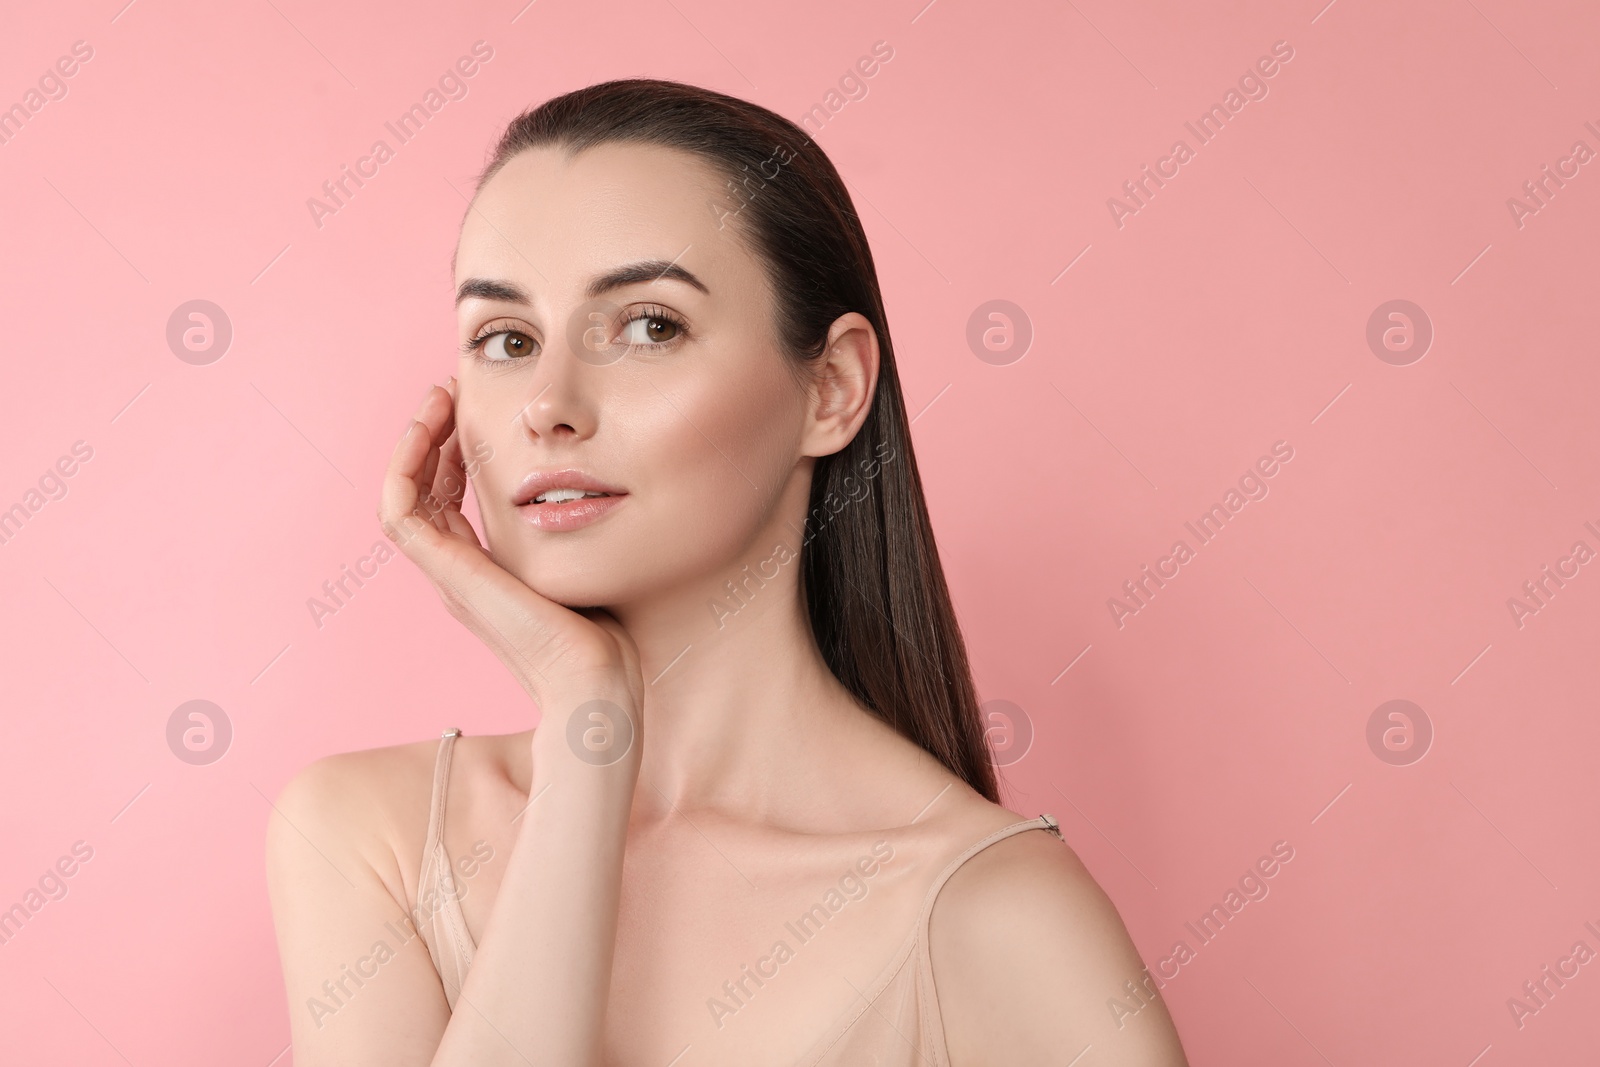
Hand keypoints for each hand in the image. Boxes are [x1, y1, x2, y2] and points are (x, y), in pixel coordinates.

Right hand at [377, 380, 644, 740]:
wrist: (596, 681)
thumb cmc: (606, 635)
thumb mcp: (585, 563)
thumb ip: (574, 530)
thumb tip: (595, 486)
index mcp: (484, 572)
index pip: (447, 498)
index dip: (453, 449)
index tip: (474, 405)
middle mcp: (458, 573)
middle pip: (420, 490)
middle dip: (431, 435)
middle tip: (449, 388)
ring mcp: (449, 575)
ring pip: (402, 493)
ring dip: (414, 440)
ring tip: (439, 397)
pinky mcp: (449, 575)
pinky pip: (399, 510)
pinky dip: (404, 465)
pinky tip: (430, 428)